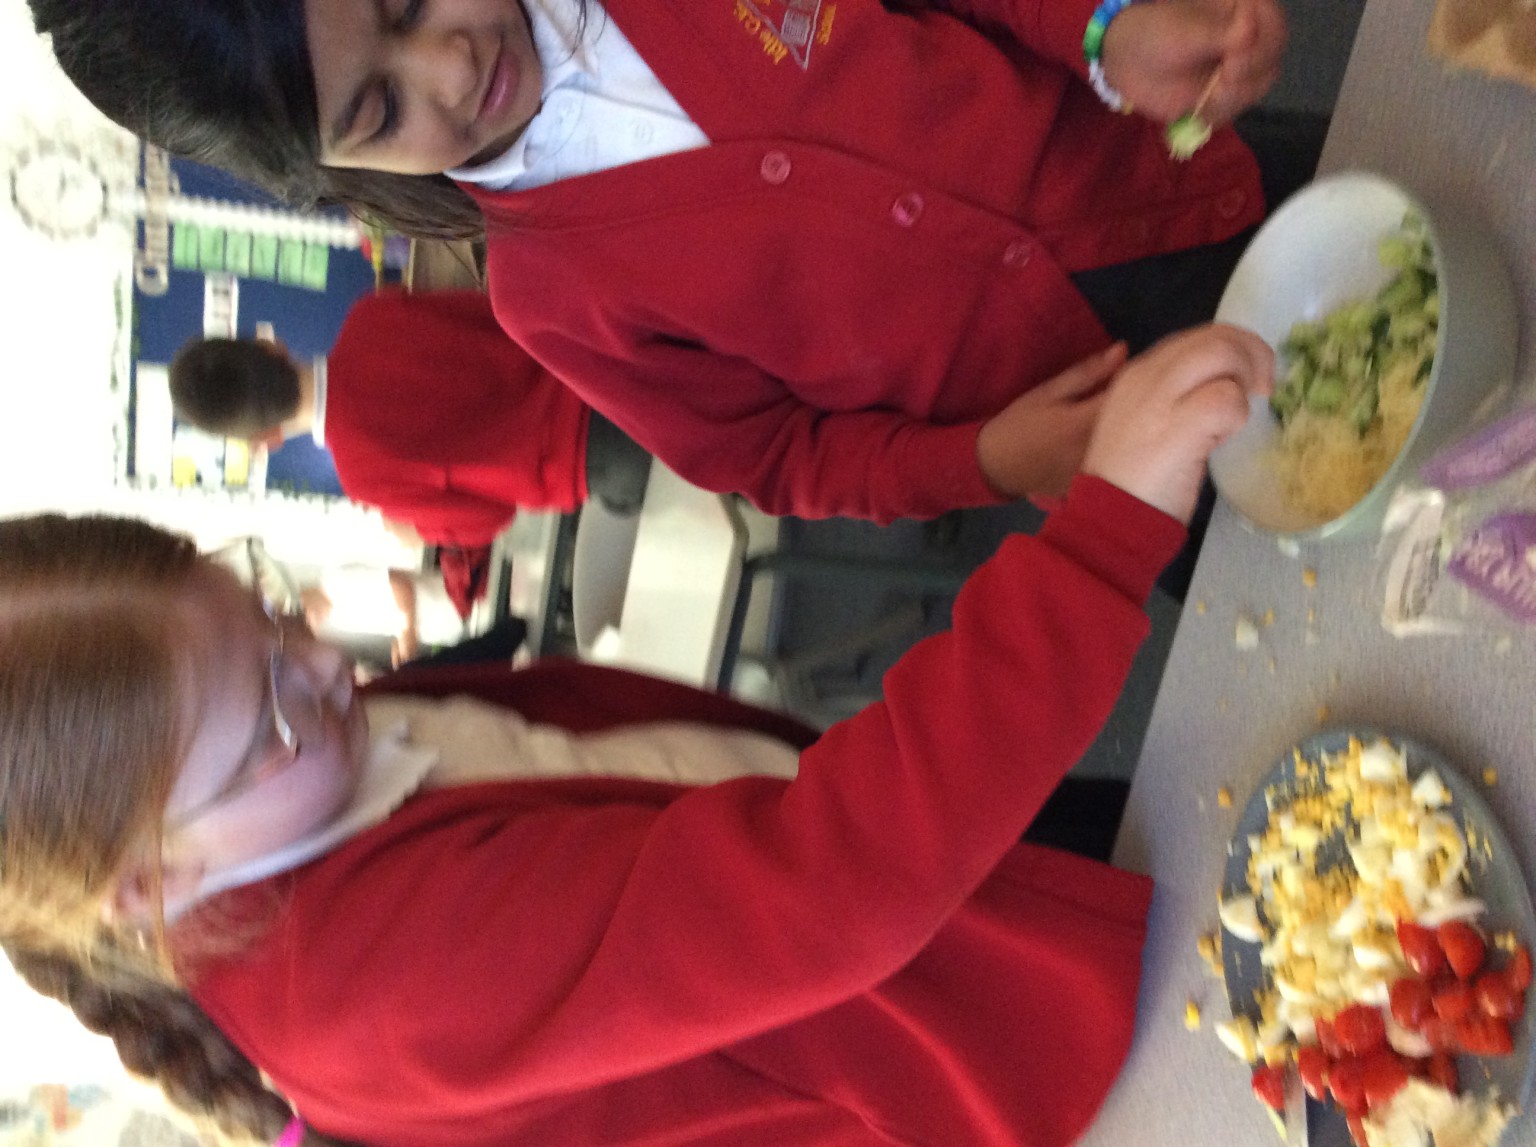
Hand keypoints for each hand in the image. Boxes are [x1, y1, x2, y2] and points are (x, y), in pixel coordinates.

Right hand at [976, 342, 1126, 499]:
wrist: (995, 466)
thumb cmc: (1019, 424)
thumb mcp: (1048, 392)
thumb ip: (1087, 373)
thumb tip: (1122, 349)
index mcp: (1083, 422)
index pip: (1128, 397)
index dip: (1138, 383)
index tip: (1138, 375)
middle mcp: (1093, 450)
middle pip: (1134, 425)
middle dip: (1137, 407)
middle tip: (1134, 397)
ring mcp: (1093, 473)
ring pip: (1128, 447)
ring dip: (1131, 431)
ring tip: (1125, 420)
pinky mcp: (1091, 488)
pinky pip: (1116, 468)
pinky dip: (1119, 455)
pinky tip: (1112, 447)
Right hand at [1081, 323, 1272, 522]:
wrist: (1109, 516)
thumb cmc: (1130, 480)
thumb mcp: (1144, 423)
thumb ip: (1174, 397)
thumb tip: (1225, 386)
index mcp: (1138, 374)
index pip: (1196, 337)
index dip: (1232, 348)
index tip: (1247, 378)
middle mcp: (1146, 375)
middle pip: (1215, 336)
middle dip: (1252, 354)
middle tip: (1264, 388)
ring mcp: (1160, 396)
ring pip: (1222, 353)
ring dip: (1245, 381)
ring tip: (1237, 417)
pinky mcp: (1180, 423)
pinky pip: (1227, 398)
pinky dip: (1237, 416)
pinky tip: (1221, 440)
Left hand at [1101, 0, 1286, 126]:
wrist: (1128, 63)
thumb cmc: (1155, 33)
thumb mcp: (1184, 31)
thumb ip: (1218, 33)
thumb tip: (1249, 28)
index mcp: (1245, 8)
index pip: (1274, 26)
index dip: (1261, 48)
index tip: (1232, 63)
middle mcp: (1251, 37)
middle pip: (1271, 61)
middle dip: (1245, 79)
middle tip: (1217, 86)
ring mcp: (1241, 67)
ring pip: (1257, 87)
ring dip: (1231, 100)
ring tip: (1202, 102)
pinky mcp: (1226, 93)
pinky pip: (1237, 108)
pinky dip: (1219, 114)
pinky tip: (1198, 111)